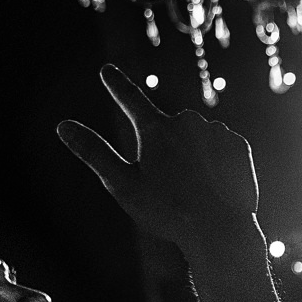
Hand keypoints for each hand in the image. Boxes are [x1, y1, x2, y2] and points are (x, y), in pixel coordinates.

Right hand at [57, 64, 259, 256]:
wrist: (222, 231)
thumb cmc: (168, 212)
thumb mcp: (123, 184)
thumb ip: (94, 152)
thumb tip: (62, 126)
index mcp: (156, 129)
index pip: (130, 99)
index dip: (117, 86)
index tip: (107, 70)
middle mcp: (187, 121)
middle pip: (170, 131)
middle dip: (168, 152)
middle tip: (173, 187)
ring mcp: (217, 131)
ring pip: (198, 141)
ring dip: (195, 158)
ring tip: (197, 192)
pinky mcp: (240, 145)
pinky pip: (222, 149)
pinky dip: (218, 164)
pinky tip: (217, 186)